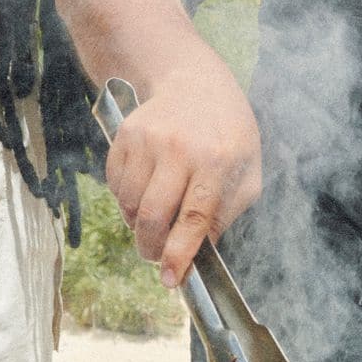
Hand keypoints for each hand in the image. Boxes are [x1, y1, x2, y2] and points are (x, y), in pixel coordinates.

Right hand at [102, 53, 263, 283]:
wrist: (195, 82)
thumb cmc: (228, 133)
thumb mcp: (246, 171)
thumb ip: (227, 212)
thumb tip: (200, 252)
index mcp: (217, 161)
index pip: (194, 217)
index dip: (179, 254)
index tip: (170, 279)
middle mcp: (179, 149)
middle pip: (153, 215)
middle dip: (150, 247)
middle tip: (155, 257)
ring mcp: (147, 140)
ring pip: (129, 203)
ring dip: (137, 224)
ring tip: (154, 219)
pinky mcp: (125, 136)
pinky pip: (115, 185)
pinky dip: (125, 201)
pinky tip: (143, 192)